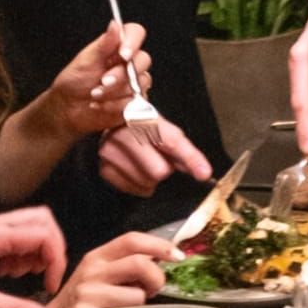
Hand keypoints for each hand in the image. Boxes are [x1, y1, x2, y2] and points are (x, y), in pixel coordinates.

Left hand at [0, 206, 66, 307]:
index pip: (43, 234)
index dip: (55, 260)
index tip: (49, 287)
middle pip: (40, 219)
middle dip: (51, 249)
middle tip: (43, 277)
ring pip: (27, 225)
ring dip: (35, 251)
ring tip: (22, 278)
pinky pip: (12, 235)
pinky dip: (20, 253)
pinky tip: (7, 276)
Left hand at [32, 21, 151, 139]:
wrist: (69, 109)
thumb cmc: (74, 82)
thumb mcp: (86, 61)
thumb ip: (104, 44)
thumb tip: (115, 24)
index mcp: (117, 47)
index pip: (135, 33)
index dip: (133, 42)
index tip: (123, 54)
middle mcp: (129, 63)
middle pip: (142, 61)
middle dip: (121, 75)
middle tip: (102, 81)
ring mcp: (134, 82)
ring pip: (139, 84)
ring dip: (114, 92)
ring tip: (95, 95)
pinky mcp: (135, 102)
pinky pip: (135, 103)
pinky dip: (116, 105)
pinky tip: (101, 105)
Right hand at [49, 232, 177, 307]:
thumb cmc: (84, 301)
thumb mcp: (100, 276)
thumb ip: (126, 265)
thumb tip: (164, 259)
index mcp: (97, 257)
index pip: (132, 240)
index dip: (159, 245)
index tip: (178, 256)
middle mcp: (91, 271)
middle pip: (139, 264)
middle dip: (157, 278)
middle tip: (155, 290)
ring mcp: (88, 295)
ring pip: (137, 296)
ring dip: (141, 306)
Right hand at [98, 121, 212, 195]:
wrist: (109, 128)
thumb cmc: (141, 130)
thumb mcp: (162, 130)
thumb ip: (182, 150)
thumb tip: (202, 171)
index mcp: (143, 117)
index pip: (171, 141)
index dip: (190, 158)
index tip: (204, 173)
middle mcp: (123, 133)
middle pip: (159, 170)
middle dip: (163, 169)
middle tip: (157, 159)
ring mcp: (110, 152)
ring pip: (147, 183)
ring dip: (150, 179)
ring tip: (142, 163)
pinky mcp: (104, 169)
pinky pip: (135, 190)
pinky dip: (139, 185)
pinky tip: (133, 171)